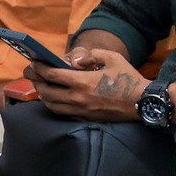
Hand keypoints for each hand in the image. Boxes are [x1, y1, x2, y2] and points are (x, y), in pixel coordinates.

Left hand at [29, 47, 144, 121]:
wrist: (142, 102)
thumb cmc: (129, 79)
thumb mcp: (113, 58)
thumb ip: (92, 55)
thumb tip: (75, 61)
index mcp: (82, 82)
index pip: (52, 75)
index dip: (40, 68)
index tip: (34, 64)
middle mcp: (77, 98)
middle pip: (47, 91)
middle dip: (37, 82)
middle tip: (33, 75)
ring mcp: (80, 111)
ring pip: (51, 105)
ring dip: (43, 95)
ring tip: (42, 87)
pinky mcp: (85, 119)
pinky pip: (62, 114)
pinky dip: (54, 106)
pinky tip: (55, 100)